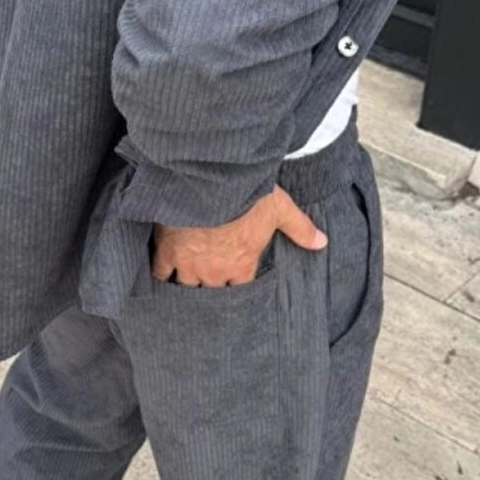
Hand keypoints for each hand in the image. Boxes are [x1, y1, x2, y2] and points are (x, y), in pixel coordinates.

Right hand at [152, 186, 327, 286]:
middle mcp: (215, 272)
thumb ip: (300, 228)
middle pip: (212, 293)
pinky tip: (156, 280)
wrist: (209, 186)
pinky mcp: (168, 252)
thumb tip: (322, 242)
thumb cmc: (247, 197)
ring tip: (181, 292)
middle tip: (208, 293)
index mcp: (242, 265)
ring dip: (185, 287)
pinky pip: (159, 272)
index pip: (242, 289)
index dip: (239, 288)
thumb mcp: (280, 209)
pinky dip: (158, 276)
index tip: (235, 287)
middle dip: (211, 292)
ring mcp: (189, 264)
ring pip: (185, 287)